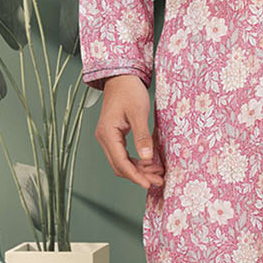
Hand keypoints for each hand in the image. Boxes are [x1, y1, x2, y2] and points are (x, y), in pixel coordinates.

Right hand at [94, 75, 164, 189]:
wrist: (121, 78)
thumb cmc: (129, 91)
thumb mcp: (138, 113)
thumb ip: (142, 136)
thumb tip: (146, 157)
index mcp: (107, 134)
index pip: (121, 162)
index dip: (135, 176)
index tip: (148, 184)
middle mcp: (104, 138)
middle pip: (120, 166)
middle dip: (139, 175)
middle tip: (159, 180)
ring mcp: (108, 138)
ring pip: (122, 162)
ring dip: (139, 170)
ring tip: (158, 173)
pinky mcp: (114, 136)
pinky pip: (124, 154)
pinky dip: (137, 161)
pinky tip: (151, 163)